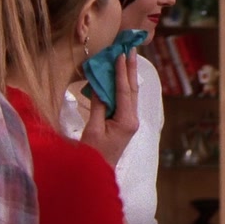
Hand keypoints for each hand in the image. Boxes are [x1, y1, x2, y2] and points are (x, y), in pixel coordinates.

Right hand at [80, 48, 138, 167]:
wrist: (97, 174)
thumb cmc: (92, 155)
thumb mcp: (92, 129)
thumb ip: (98, 106)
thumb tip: (101, 86)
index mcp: (126, 120)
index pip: (124, 90)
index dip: (121, 71)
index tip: (120, 54)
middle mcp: (132, 119)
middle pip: (131, 89)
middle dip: (130, 68)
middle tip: (130, 49)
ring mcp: (130, 121)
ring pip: (129, 93)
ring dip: (128, 75)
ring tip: (128, 58)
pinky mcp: (125, 123)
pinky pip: (124, 100)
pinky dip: (122, 86)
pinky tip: (121, 77)